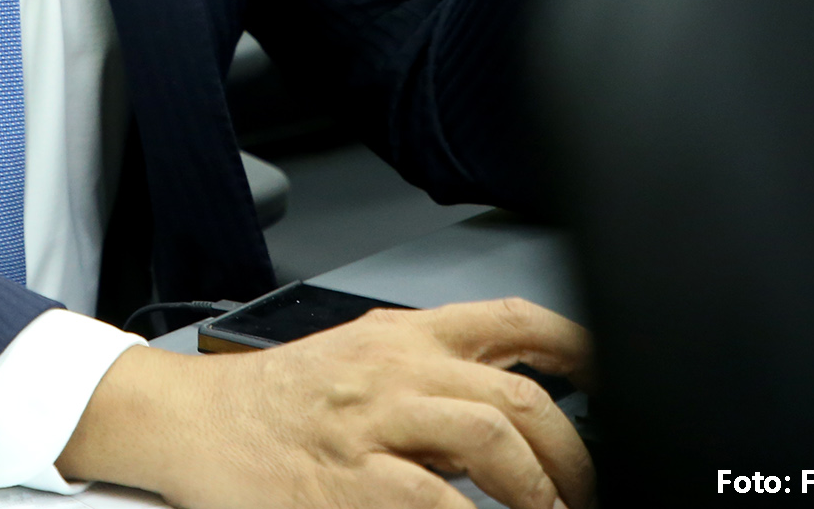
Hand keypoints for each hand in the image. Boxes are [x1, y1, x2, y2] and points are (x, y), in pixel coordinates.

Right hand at [58, 298, 593, 508]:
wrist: (193, 421)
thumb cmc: (276, 401)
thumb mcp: (359, 356)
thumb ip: (431, 369)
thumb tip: (515, 405)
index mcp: (403, 335)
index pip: (513, 322)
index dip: (580, 348)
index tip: (620, 380)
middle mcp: (396, 369)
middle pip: (519, 396)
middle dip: (573, 455)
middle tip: (589, 492)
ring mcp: (374, 424)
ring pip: (491, 440)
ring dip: (539, 491)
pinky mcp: (348, 481)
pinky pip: (435, 502)